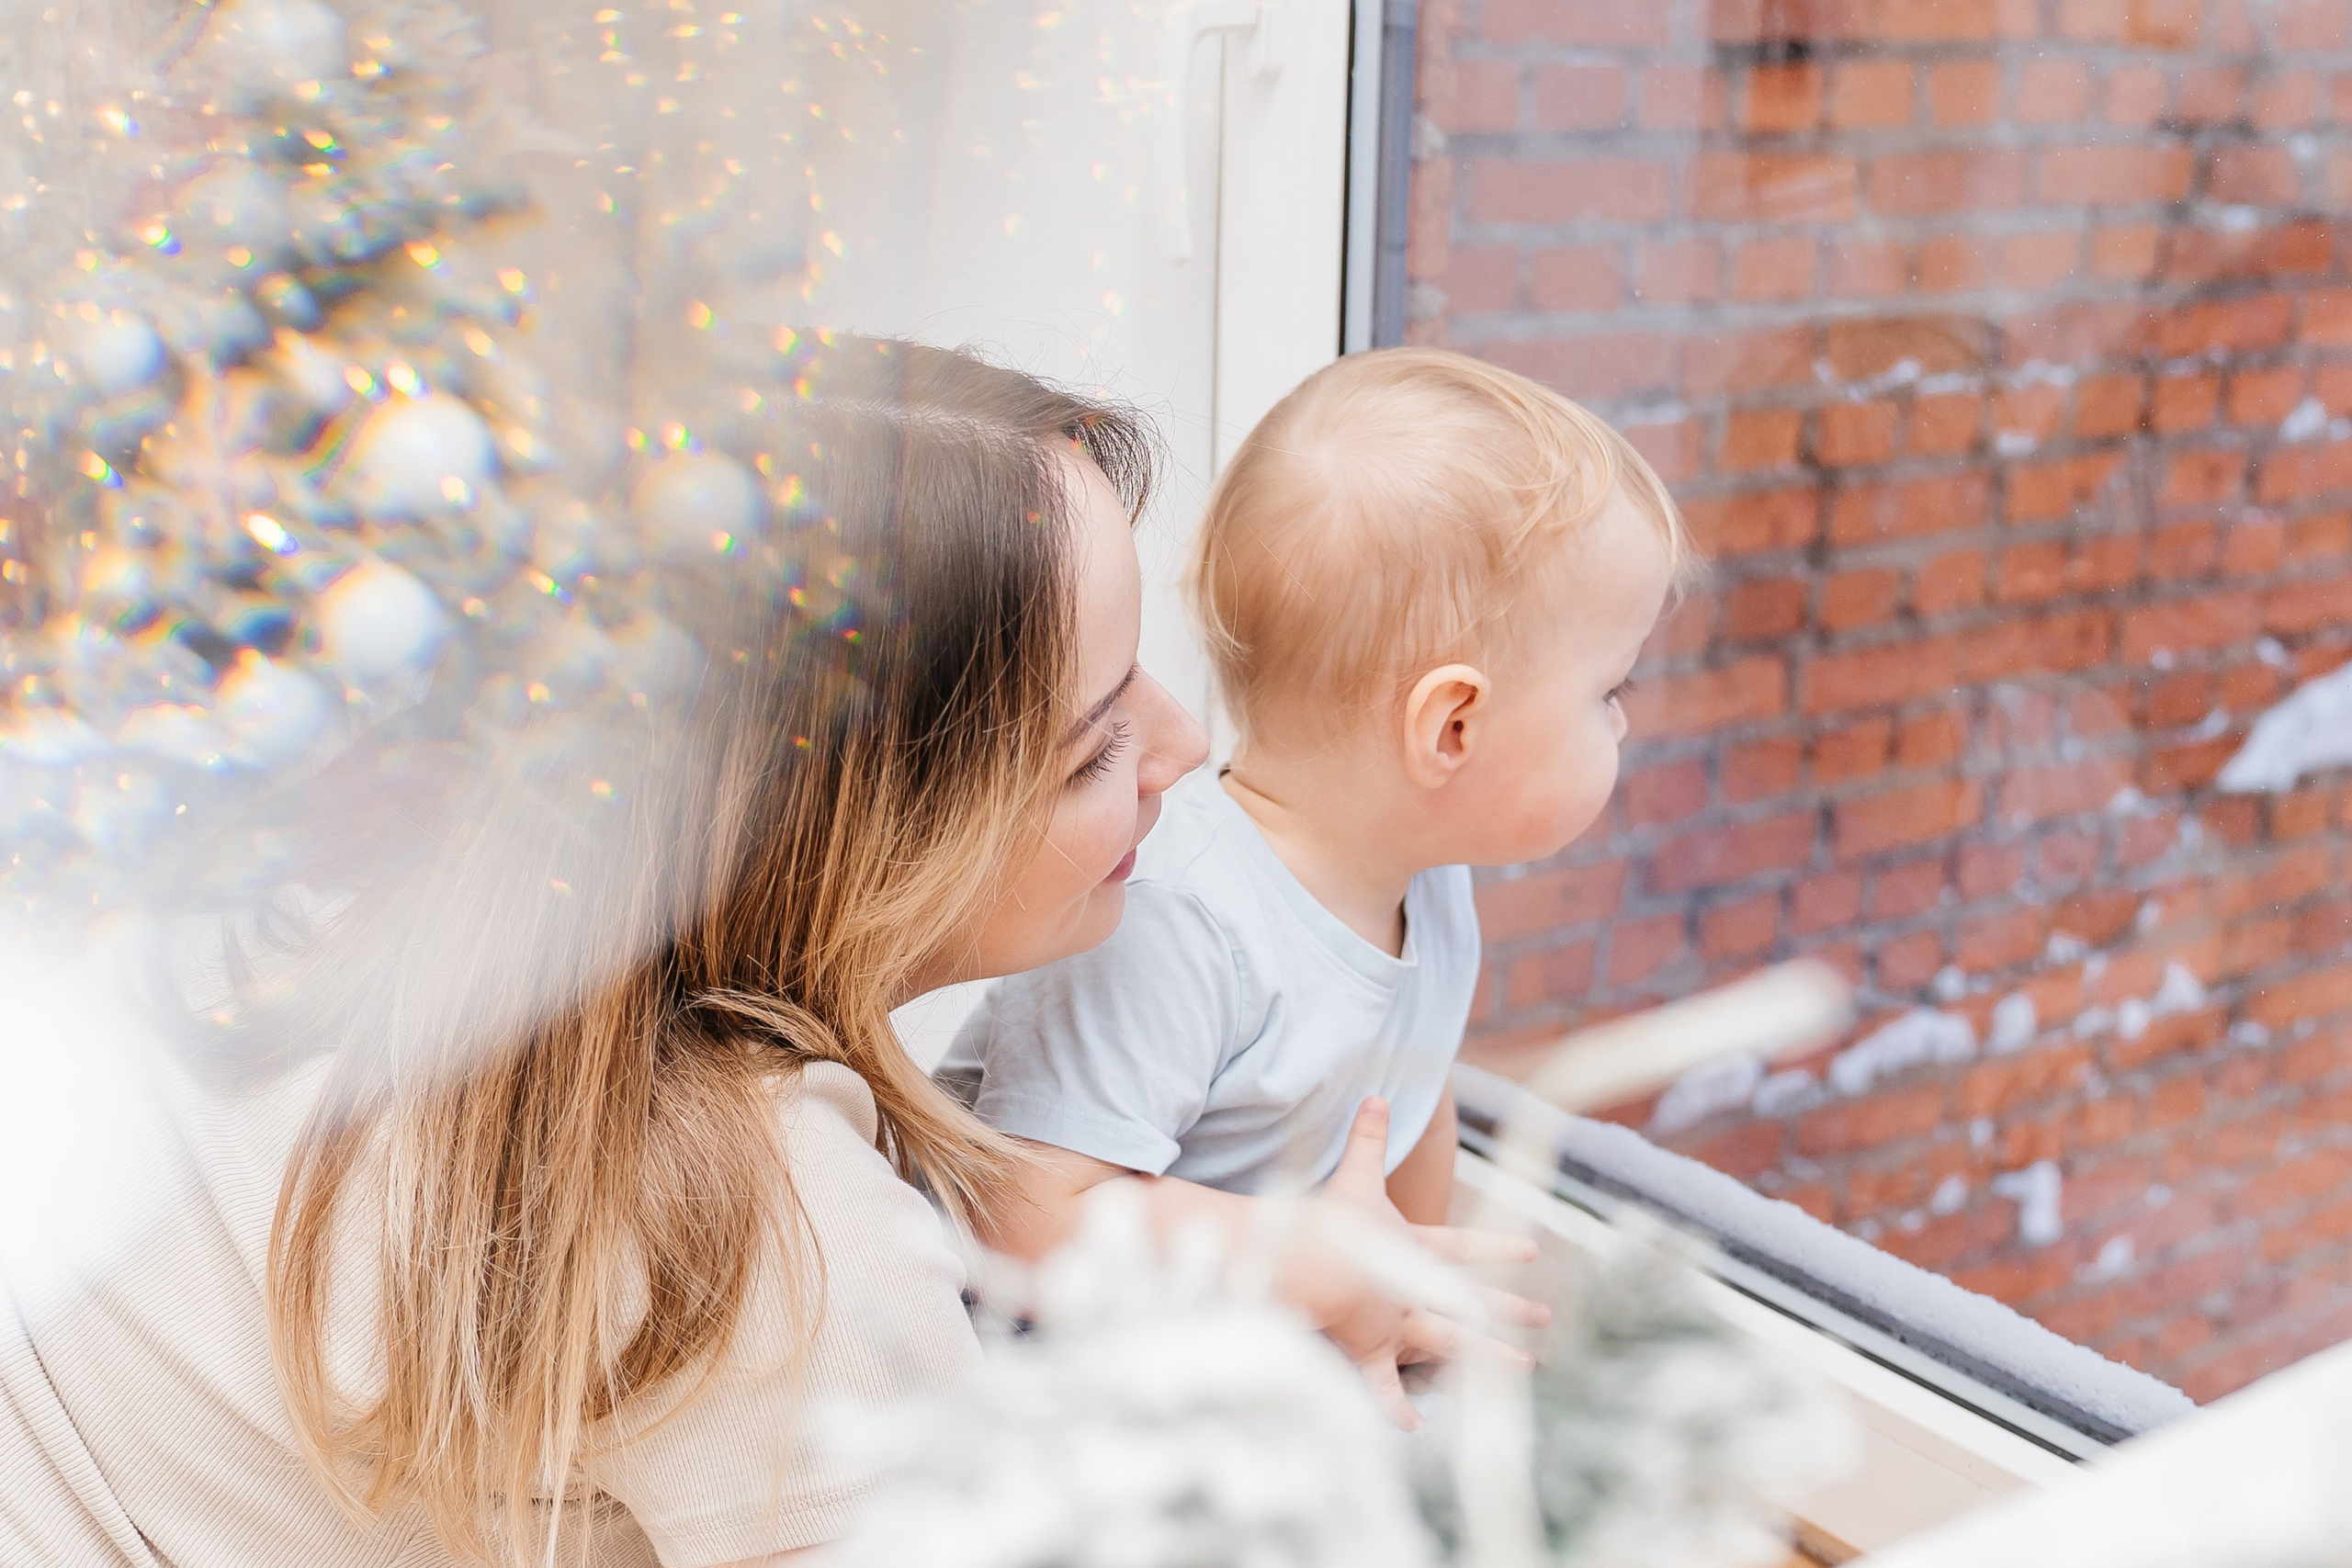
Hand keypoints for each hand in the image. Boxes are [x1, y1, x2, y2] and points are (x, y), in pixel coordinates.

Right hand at [1287, 1097, 1551, 1427]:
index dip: (1497, 1247)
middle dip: (1507, 1309)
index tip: (1532, 1251)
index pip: (1462, 1245)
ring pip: (1448, 1344)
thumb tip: (1377, 1093)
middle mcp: (1412, 1288)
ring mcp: (1394, 1323)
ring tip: (1524, 1368)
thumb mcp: (1351, 1175)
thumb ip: (1366, 1136)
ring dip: (1486, 1357)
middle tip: (1544, 1319)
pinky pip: (1384, 1386)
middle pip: (1468, 1300)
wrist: (1307, 1267)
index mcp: (1410, 1247)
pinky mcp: (1368, 1351)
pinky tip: (1416, 1427)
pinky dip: (1398, 1407)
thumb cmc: (1326, 1222)